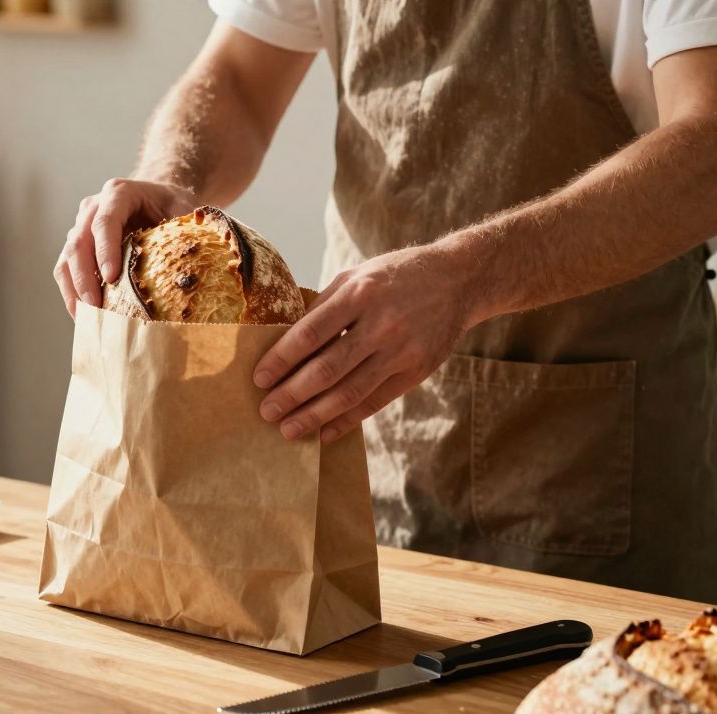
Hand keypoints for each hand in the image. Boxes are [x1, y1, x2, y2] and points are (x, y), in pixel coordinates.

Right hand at [54, 178, 195, 316]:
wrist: (157, 198)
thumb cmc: (171, 205)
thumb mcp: (182, 209)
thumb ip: (183, 230)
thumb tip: (191, 268)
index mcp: (118, 193)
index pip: (105, 221)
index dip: (105, 250)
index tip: (111, 277)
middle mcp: (92, 207)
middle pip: (78, 242)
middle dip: (85, 278)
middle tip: (96, 307)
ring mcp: (80, 227)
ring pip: (67, 259)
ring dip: (74, 290)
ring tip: (88, 319)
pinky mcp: (76, 247)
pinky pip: (65, 271)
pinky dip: (72, 294)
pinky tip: (85, 316)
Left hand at [253, 244, 483, 442]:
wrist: (458, 280)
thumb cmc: (394, 277)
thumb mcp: (356, 277)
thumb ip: (323, 308)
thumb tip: (282, 342)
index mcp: (358, 294)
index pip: (310, 333)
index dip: (281, 359)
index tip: (258, 379)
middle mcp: (381, 324)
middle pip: (327, 369)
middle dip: (292, 394)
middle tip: (266, 412)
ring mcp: (401, 351)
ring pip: (350, 392)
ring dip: (314, 415)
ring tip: (288, 429)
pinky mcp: (416, 372)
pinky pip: (375, 402)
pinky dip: (346, 421)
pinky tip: (324, 432)